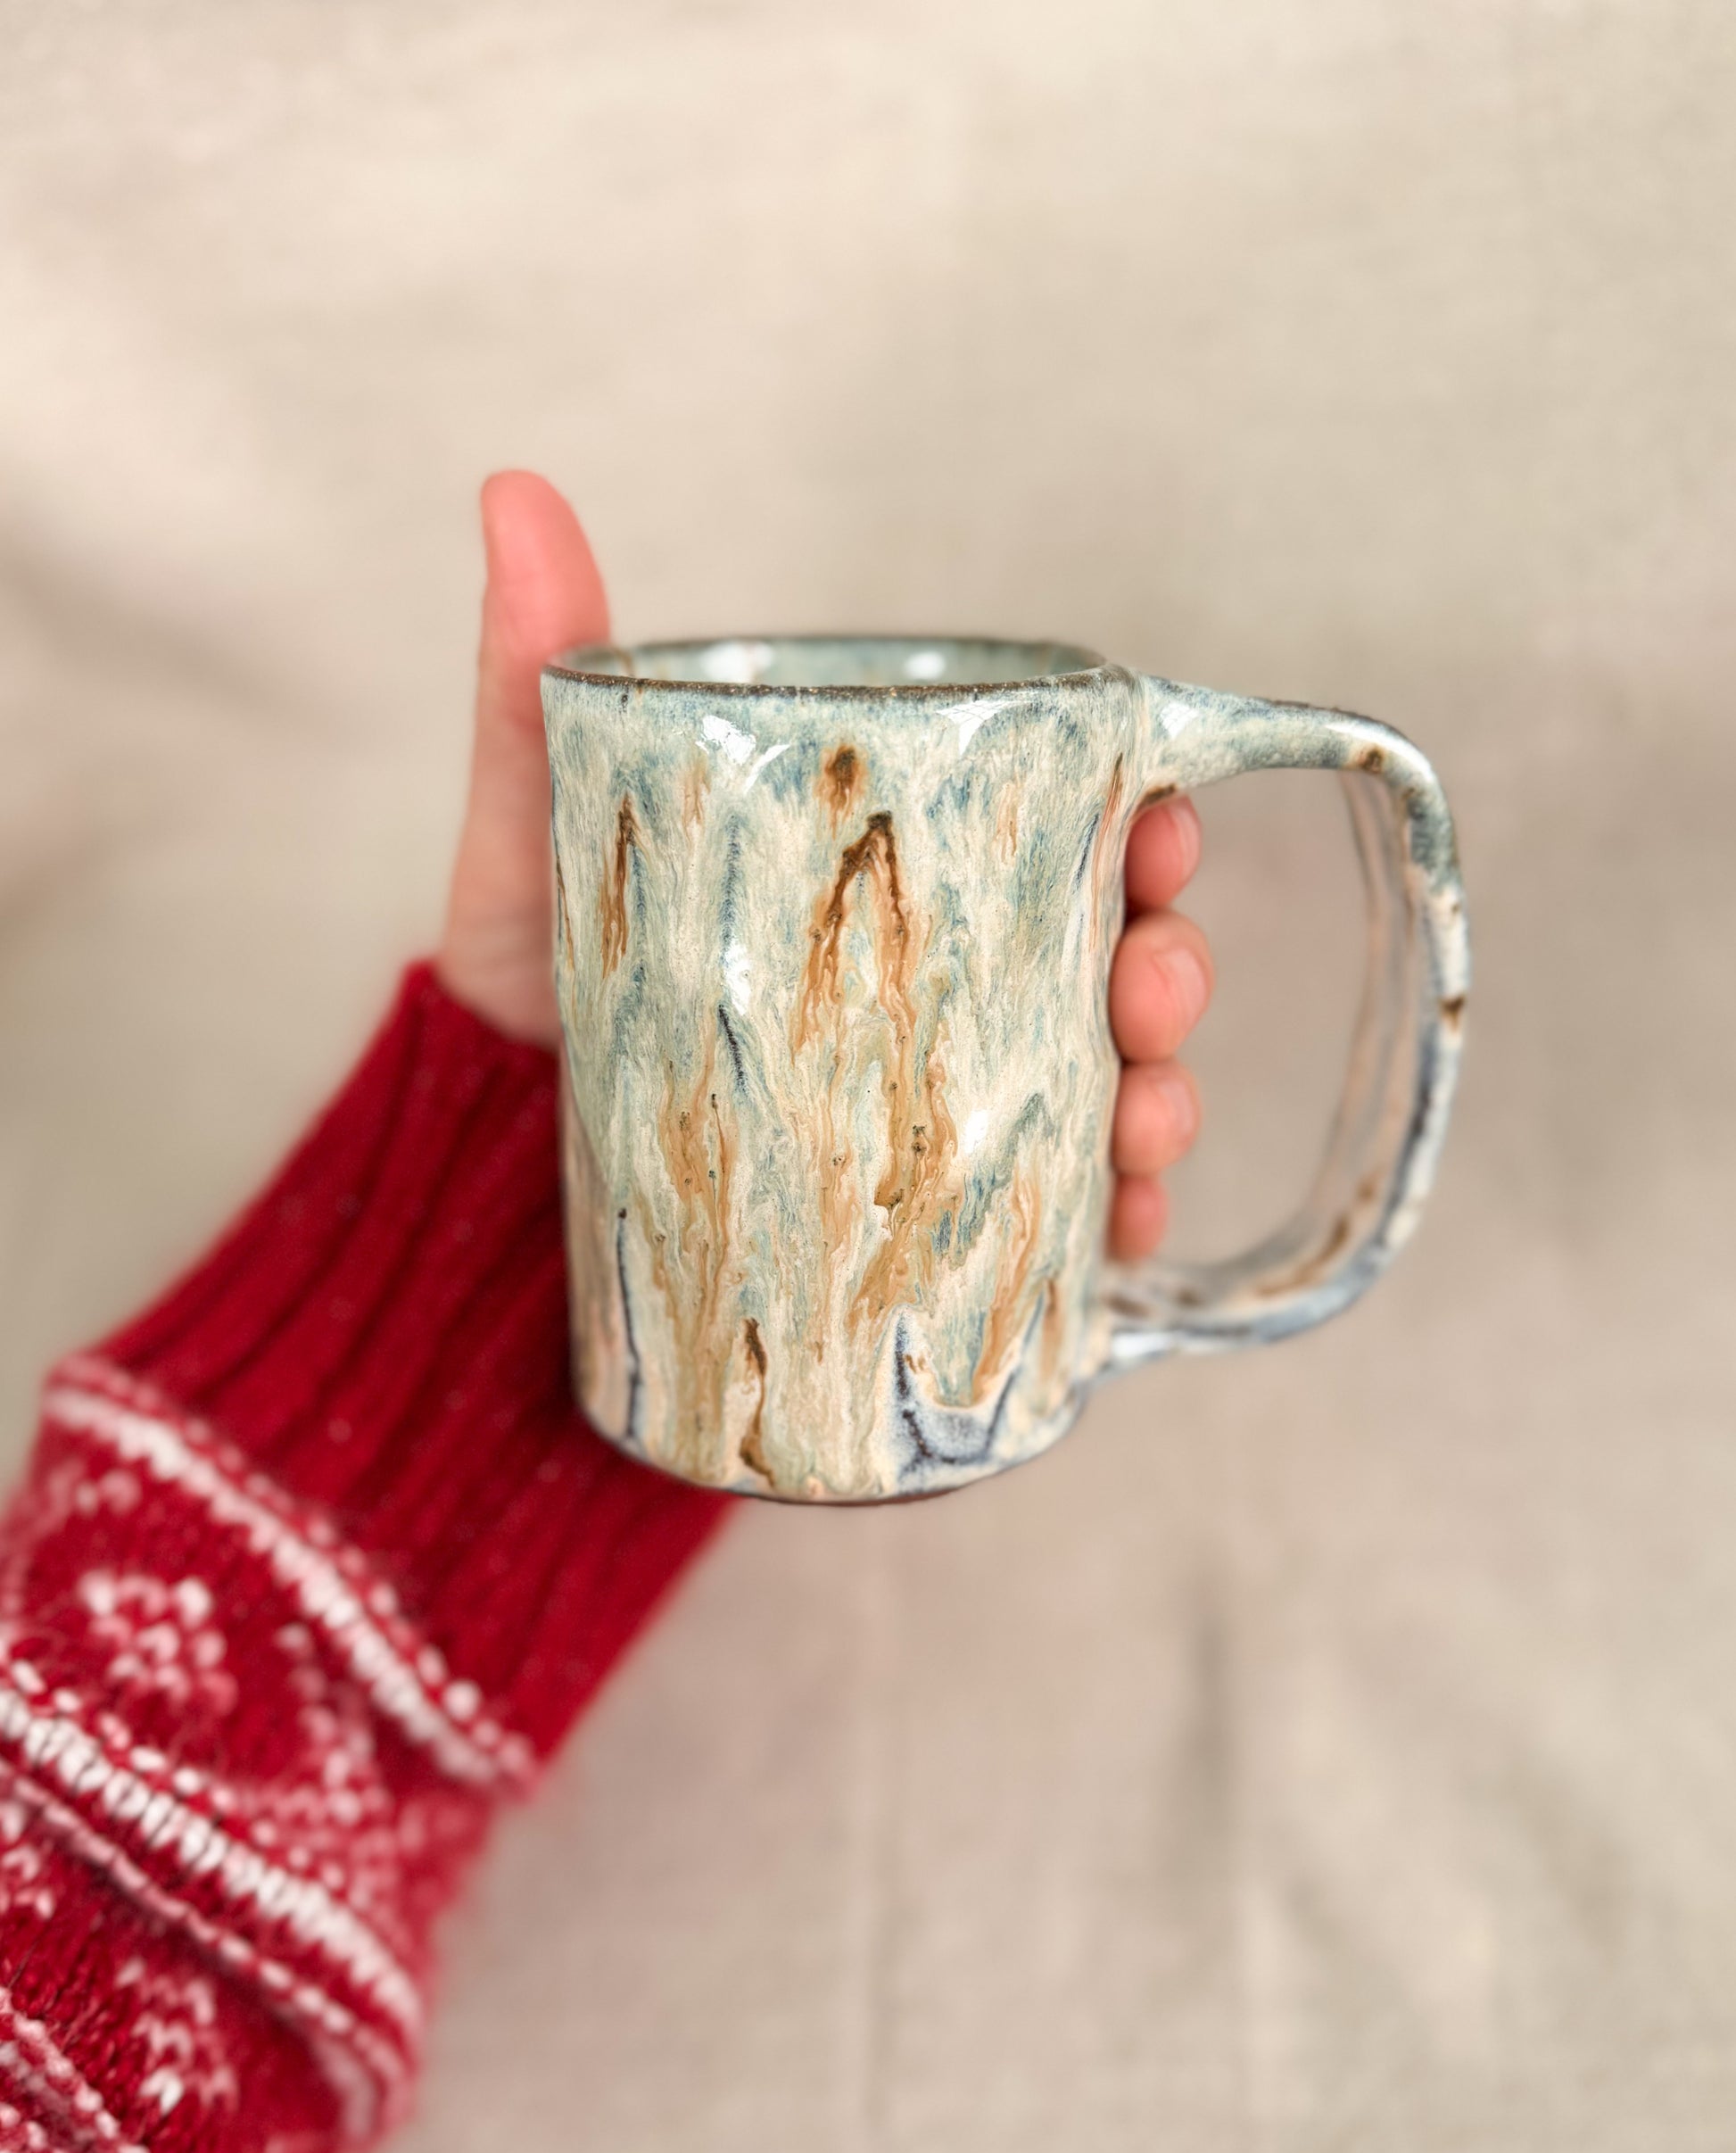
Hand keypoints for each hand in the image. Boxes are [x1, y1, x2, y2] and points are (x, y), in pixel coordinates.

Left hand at [437, 472, 1211, 1258]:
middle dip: (1166, 965)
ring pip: (1100, 1093)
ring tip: (1146, 1114)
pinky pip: (1049, 1223)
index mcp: (884, 887)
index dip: (1136, 827)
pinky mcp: (920, 1222)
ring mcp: (934, 1111)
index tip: (1161, 824)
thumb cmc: (526, 988)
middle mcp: (932, 993)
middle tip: (1153, 979)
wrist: (483, 1165)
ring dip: (1163, 1094)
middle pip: (1101, 965)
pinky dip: (1113, 1222)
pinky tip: (1122, 1224)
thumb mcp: (537, 829)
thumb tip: (514, 492)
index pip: (1049, 841)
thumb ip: (536, 678)